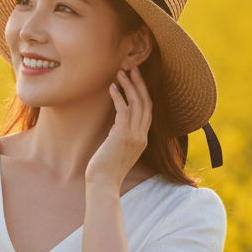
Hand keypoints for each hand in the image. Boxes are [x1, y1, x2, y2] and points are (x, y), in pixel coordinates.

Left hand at [84, 65, 151, 188]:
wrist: (103, 184)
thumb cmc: (105, 170)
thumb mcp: (116, 150)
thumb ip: (120, 136)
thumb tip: (115, 126)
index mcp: (142, 139)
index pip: (148, 111)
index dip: (144, 93)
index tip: (137, 79)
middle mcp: (142, 136)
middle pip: (146, 103)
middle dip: (140, 83)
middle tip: (133, 67)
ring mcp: (134, 136)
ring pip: (137, 103)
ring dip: (129, 86)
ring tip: (121, 72)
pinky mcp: (123, 136)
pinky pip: (124, 110)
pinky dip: (118, 97)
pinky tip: (111, 88)